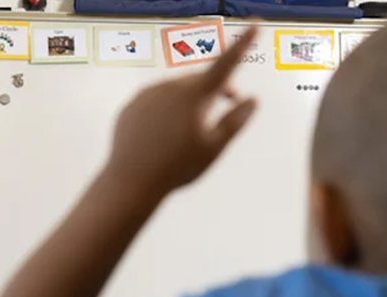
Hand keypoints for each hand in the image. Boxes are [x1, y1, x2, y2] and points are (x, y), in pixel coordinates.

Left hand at [105, 27, 258, 194]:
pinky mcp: (131, 105)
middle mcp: (169, 87)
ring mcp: (147, 94)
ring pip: (176, 90)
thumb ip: (235, 120)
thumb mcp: (214, 147)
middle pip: (200, 79)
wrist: (131, 181)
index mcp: (194, 95)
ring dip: (189, 100)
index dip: (243, 44)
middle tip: (226, 108)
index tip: (255, 24)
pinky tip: (165, 135)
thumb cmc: (176, 167)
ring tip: (189, 132)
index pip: (225, 63)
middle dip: (216, 89)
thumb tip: (252, 100)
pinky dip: (166, 109)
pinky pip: (155, 100)